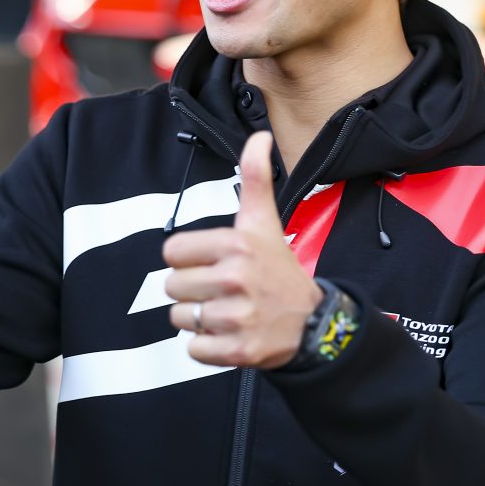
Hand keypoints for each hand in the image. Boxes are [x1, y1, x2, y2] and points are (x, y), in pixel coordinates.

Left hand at [164, 130, 322, 368]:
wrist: (312, 323)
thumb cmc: (278, 267)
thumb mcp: (264, 220)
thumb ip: (255, 177)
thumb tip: (260, 134)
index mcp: (237, 244)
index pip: (172, 252)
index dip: (189, 258)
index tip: (214, 262)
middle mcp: (236, 279)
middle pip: (172, 286)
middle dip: (193, 289)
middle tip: (224, 289)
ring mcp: (237, 317)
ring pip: (180, 318)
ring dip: (199, 318)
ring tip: (228, 310)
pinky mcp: (236, 350)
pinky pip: (193, 349)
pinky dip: (207, 346)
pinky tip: (231, 333)